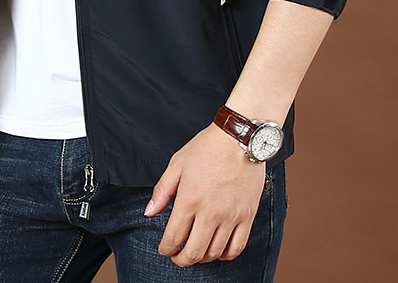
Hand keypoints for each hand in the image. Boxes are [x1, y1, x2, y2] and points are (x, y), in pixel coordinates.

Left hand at [144, 123, 265, 266]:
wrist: (240, 138)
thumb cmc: (208, 147)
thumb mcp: (177, 163)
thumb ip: (162, 190)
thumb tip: (149, 212)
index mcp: (189, 198)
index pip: (174, 237)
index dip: (166, 248)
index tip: (165, 249)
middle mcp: (210, 212)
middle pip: (194, 252)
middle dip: (181, 260)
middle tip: (178, 257)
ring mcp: (231, 216)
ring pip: (214, 253)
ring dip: (202, 258)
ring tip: (196, 252)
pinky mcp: (247, 216)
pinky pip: (237, 247)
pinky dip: (225, 255)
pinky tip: (218, 250)